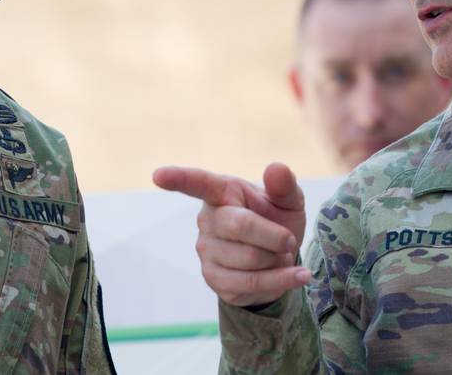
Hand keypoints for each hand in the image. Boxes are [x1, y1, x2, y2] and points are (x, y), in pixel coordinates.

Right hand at [152, 162, 311, 306]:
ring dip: (277, 260)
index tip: (158, 175)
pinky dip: (280, 280)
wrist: (280, 261)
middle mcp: (208, 218)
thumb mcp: (289, 202)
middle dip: (275, 236)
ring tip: (280, 255)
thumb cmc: (279, 221)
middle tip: (289, 240)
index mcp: (223, 191)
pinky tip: (293, 275)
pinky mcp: (213, 278)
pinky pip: (250, 283)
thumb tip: (275, 167)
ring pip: (249, 258)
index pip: (198, 183)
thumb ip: (284, 185)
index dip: (178, 178)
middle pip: (239, 226)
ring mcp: (206, 249)